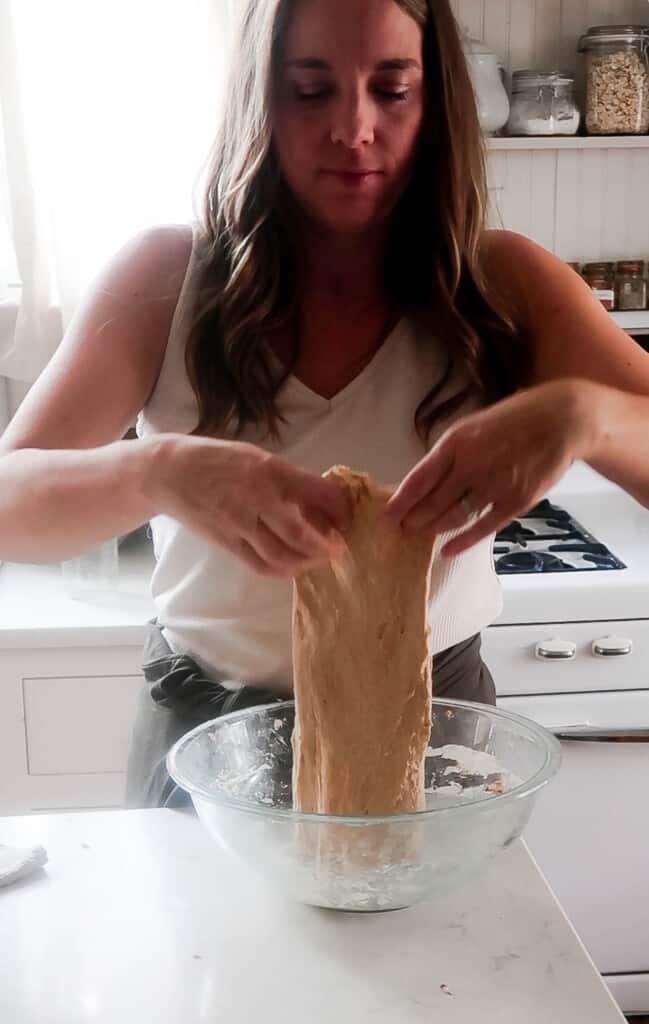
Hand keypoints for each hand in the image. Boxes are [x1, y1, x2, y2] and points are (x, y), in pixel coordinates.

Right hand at [149, 434, 350, 577]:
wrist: (169, 472)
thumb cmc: (218, 460)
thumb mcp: (256, 457)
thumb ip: (287, 479)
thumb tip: (319, 501)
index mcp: (270, 470)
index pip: (317, 492)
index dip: (340, 509)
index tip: (348, 519)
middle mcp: (257, 497)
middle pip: (301, 534)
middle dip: (326, 546)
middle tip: (338, 549)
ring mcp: (240, 523)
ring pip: (282, 556)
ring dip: (306, 563)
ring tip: (317, 559)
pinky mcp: (226, 542)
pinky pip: (260, 565)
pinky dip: (282, 570)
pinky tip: (292, 566)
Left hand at [384, 381, 593, 556]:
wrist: (562, 420)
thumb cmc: (515, 419)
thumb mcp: (474, 425)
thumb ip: (452, 452)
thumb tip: (427, 480)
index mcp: (457, 442)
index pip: (419, 478)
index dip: (401, 501)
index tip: (386, 516)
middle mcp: (472, 464)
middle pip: (433, 501)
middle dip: (414, 519)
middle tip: (401, 530)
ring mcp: (494, 485)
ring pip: (455, 516)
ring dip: (434, 529)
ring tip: (420, 535)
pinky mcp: (516, 501)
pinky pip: (483, 528)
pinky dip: (463, 542)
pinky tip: (448, 550)